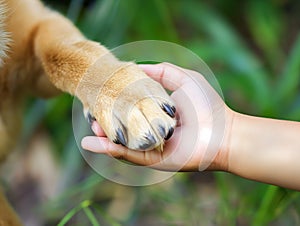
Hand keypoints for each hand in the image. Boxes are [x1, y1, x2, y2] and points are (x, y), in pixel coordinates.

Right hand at [81, 63, 230, 170]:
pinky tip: (92, 142)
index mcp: (157, 112)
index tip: (100, 97)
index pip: (130, 108)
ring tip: (90, 129)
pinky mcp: (154, 160)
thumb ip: (162, 71)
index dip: (114, 103)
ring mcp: (152, 146)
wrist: (224, 132)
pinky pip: (128, 154)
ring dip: (104, 136)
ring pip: (121, 142)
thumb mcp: (183, 79)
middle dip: (105, 122)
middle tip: (90, 115)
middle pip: (123, 126)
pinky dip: (110, 149)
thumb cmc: (206, 105)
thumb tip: (137, 66)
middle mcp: (152, 130)